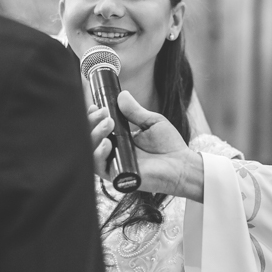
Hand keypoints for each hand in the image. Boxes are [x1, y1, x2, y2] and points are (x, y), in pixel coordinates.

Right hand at [89, 92, 203, 198]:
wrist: (182, 165)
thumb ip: (135, 111)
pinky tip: (107, 143)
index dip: (92, 117)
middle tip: (103, 113)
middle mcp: (113, 152)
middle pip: (90, 138)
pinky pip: (99, 167)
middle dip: (92, 122)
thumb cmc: (169, 146)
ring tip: (108, 124)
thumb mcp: (151, 122)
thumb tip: (121, 94)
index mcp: (120, 139)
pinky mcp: (116, 177)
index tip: (96, 106)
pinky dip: (98, 154)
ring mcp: (114, 164)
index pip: (98, 127)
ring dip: (94, 135)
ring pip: (90, 151)